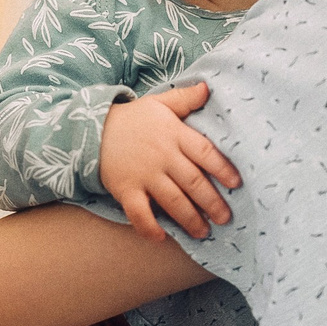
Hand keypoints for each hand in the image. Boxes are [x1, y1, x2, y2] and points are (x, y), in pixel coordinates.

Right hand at [100, 82, 238, 241]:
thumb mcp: (158, 103)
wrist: (90, 128)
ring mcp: (144, 174)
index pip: (205, 152)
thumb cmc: (131, 118)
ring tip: (203, 232)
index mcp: (174, 134)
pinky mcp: (126, 189)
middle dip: (212, 203)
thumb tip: (207, 88)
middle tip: (225, 218)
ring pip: (173, 201)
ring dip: (190, 219)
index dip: (223, 168)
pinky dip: (150, 227)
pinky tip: (162, 238)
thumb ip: (184, 99)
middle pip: (194, 182)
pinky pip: (139, 213)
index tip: (236, 184)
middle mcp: (162, 156)